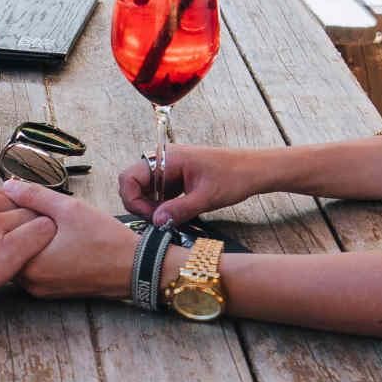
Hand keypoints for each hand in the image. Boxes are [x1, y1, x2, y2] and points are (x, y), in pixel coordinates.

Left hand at [2, 180, 150, 300]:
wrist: (134, 268)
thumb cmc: (105, 239)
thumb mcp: (69, 208)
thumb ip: (35, 196)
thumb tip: (7, 185)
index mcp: (29, 265)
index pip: (1, 237)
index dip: (8, 214)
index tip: (19, 200)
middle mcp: (30, 283)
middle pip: (9, 250)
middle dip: (17, 229)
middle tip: (32, 209)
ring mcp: (40, 290)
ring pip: (22, 260)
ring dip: (27, 242)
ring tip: (45, 224)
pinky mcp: (51, 292)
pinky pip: (35, 270)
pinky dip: (38, 255)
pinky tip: (54, 240)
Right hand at [120, 144, 260, 229]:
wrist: (253, 170)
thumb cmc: (233, 176)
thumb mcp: (206, 197)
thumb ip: (179, 210)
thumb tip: (156, 222)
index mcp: (166, 158)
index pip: (129, 178)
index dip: (133, 200)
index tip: (151, 217)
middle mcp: (162, 160)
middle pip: (132, 185)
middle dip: (141, 206)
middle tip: (161, 221)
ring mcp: (167, 169)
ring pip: (144, 191)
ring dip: (151, 208)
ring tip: (171, 219)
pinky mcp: (174, 177)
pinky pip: (157, 193)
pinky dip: (161, 206)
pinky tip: (175, 214)